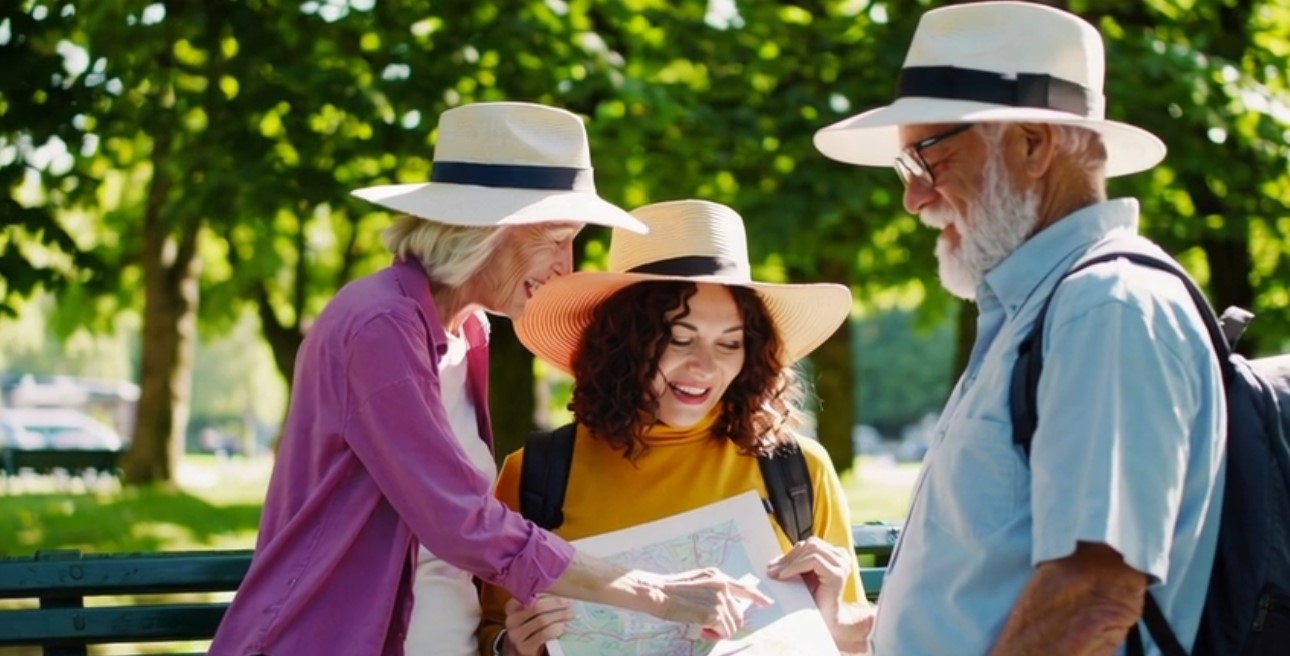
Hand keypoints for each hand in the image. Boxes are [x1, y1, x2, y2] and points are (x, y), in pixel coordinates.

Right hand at [502, 595, 574, 655]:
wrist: (524, 648)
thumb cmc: (531, 626)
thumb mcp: (531, 613)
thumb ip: (541, 601)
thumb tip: (562, 593)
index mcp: (512, 606)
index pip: (531, 595)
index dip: (548, 594)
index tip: (563, 594)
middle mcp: (511, 620)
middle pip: (537, 607)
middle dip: (556, 604)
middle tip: (569, 603)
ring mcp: (516, 635)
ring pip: (542, 620)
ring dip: (560, 615)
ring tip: (571, 614)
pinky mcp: (524, 647)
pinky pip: (544, 634)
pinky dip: (556, 628)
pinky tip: (563, 626)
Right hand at [649, 567, 773, 639]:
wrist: (657, 592)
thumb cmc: (670, 590)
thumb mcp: (697, 583)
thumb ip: (713, 591)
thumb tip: (726, 609)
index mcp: (718, 576)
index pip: (743, 588)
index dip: (757, 597)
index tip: (767, 603)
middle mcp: (722, 585)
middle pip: (739, 614)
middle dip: (727, 625)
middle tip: (708, 627)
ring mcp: (719, 598)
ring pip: (732, 625)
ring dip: (719, 631)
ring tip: (702, 627)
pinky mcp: (713, 613)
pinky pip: (724, 631)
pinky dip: (715, 635)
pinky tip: (702, 630)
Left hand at [767, 537, 851, 616]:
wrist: (827, 621)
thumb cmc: (814, 599)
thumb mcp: (804, 576)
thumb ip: (796, 563)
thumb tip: (774, 560)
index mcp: (835, 554)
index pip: (810, 544)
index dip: (791, 554)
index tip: (773, 566)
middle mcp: (842, 556)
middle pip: (811, 544)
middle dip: (789, 557)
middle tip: (771, 570)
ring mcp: (842, 564)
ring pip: (812, 549)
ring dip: (790, 562)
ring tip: (777, 574)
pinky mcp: (837, 574)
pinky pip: (813, 560)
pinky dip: (795, 566)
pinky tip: (784, 576)